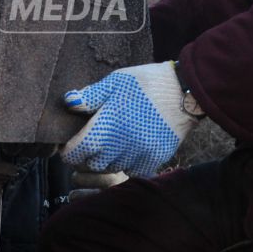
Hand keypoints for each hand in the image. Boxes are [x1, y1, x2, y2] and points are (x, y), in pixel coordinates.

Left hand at [61, 61, 199, 178]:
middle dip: (87, 156)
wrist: (184, 91)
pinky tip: (129, 149)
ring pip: (112, 169)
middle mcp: (121, 144)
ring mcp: (139, 154)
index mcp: (106, 125)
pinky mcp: (155, 159)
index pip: (77, 152)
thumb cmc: (146, 83)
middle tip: (91, 143)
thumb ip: (91, 95)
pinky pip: (133, 170)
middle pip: (93, 164)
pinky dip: (127, 163)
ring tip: (110, 145)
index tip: (69, 146)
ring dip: (107, 160)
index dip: (69, 152)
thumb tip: (68, 102)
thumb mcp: (115, 82)